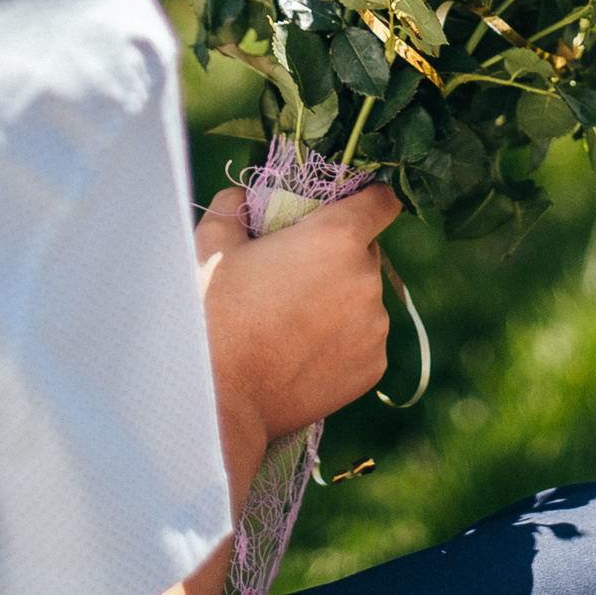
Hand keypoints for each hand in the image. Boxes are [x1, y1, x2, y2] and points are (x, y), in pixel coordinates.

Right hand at [197, 184, 400, 447]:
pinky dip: (342, 341)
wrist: (219, 398)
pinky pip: (364, 340)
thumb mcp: (213, 242)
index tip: (350, 208)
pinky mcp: (374, 366)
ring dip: (341, 301)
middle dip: (339, 257)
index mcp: (337, 236)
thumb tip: (244, 197)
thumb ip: (235, 205)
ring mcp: (375, 326)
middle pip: (367, 252)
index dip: (368, 200)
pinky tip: (302, 352)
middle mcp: (367, 278)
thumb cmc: (212, 312)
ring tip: (292, 322)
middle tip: (295, 276)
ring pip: (365, 299)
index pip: (383, 201)